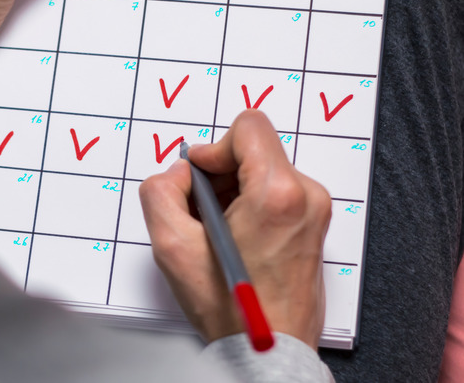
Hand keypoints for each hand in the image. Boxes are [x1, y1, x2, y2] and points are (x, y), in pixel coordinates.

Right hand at [139, 110, 330, 348]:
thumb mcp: (171, 247)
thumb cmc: (231, 308)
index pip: (248, 127)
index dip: (213, 148)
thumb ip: (161, 192)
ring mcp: (315, 211)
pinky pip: (276, 192)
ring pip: (264, 171)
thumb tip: (179, 174)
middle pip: (255, 150)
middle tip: (201, 212)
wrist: (267, 348)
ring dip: (232, 191)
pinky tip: (234, 237)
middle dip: (219, 174)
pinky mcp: (314, 224)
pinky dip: (249, 204)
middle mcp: (306, 196)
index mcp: (278, 194)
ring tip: (216, 231)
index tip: (199, 177)